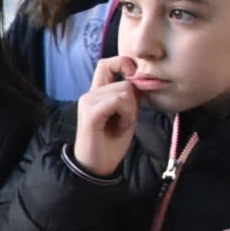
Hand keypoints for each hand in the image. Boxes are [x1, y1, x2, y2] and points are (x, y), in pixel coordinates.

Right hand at [71, 56, 142, 177]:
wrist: (97, 167)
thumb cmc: (110, 144)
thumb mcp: (127, 116)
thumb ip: (131, 97)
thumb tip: (141, 80)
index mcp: (96, 94)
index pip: (107, 64)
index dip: (123, 63)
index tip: (134, 78)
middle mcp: (89, 94)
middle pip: (125, 83)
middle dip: (134, 102)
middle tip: (126, 120)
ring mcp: (88, 102)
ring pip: (125, 92)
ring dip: (131, 111)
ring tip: (121, 126)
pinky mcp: (90, 113)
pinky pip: (119, 101)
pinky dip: (126, 115)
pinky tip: (120, 128)